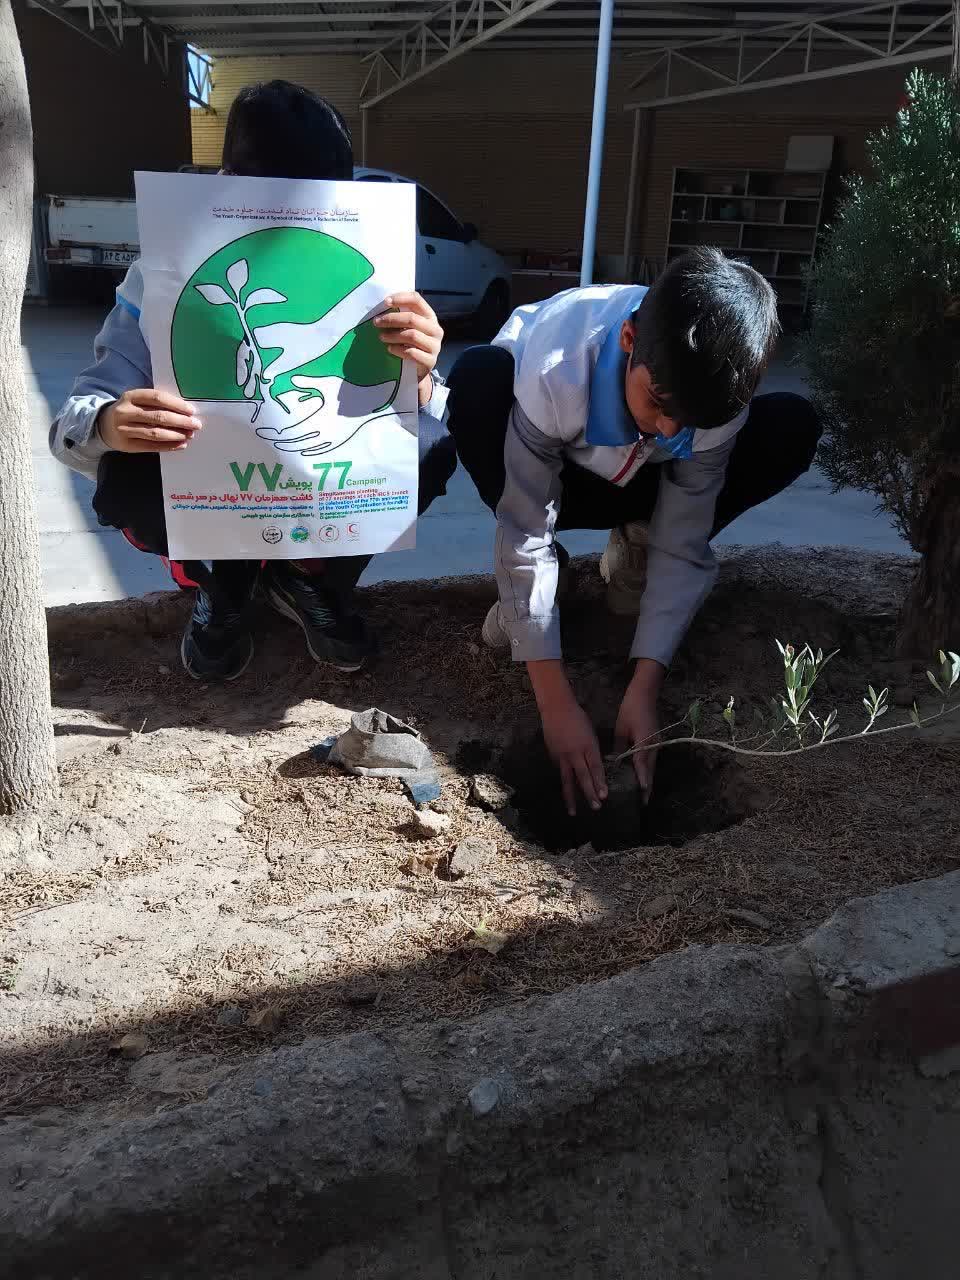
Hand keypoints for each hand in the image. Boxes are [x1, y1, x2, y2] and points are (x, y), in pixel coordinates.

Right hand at [98, 389, 201, 453]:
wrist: (103, 425)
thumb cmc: (129, 411)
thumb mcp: (137, 401)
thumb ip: (156, 403)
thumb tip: (184, 412)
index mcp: (130, 396)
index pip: (157, 398)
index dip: (176, 404)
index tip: (191, 410)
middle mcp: (125, 412)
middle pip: (158, 416)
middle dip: (180, 421)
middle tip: (195, 425)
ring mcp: (124, 429)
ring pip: (155, 433)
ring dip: (176, 435)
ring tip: (189, 435)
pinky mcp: (126, 445)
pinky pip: (151, 446)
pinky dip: (168, 446)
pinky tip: (180, 445)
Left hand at [374, 292, 442, 405]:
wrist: (418, 370)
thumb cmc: (410, 344)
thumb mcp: (408, 328)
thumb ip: (401, 316)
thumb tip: (381, 307)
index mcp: (430, 316)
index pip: (417, 300)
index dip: (400, 298)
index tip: (385, 302)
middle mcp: (435, 329)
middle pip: (412, 318)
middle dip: (392, 319)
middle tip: (377, 322)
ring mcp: (435, 346)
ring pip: (412, 335)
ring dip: (393, 335)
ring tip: (381, 337)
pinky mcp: (430, 361)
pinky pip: (412, 352)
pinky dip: (398, 350)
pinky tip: (390, 349)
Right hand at [541, 697, 607, 816]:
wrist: (556, 709)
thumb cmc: (578, 718)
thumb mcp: (591, 734)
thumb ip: (592, 751)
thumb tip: (595, 767)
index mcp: (588, 745)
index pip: (595, 767)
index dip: (600, 782)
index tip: (605, 796)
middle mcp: (575, 753)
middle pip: (583, 776)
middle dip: (590, 793)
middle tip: (596, 807)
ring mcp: (562, 756)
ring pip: (567, 780)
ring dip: (571, 797)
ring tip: (574, 812)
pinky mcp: (553, 756)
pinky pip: (561, 772)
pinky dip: (565, 783)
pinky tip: (568, 794)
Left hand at [615, 676, 660, 801]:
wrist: (645, 694)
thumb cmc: (630, 709)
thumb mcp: (621, 728)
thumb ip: (619, 747)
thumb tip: (615, 762)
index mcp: (644, 740)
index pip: (642, 762)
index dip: (642, 777)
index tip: (642, 790)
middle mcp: (653, 744)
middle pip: (650, 769)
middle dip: (647, 786)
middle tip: (644, 802)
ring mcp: (657, 743)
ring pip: (652, 766)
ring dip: (649, 780)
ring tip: (645, 795)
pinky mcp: (656, 741)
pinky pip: (652, 760)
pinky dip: (648, 770)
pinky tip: (644, 778)